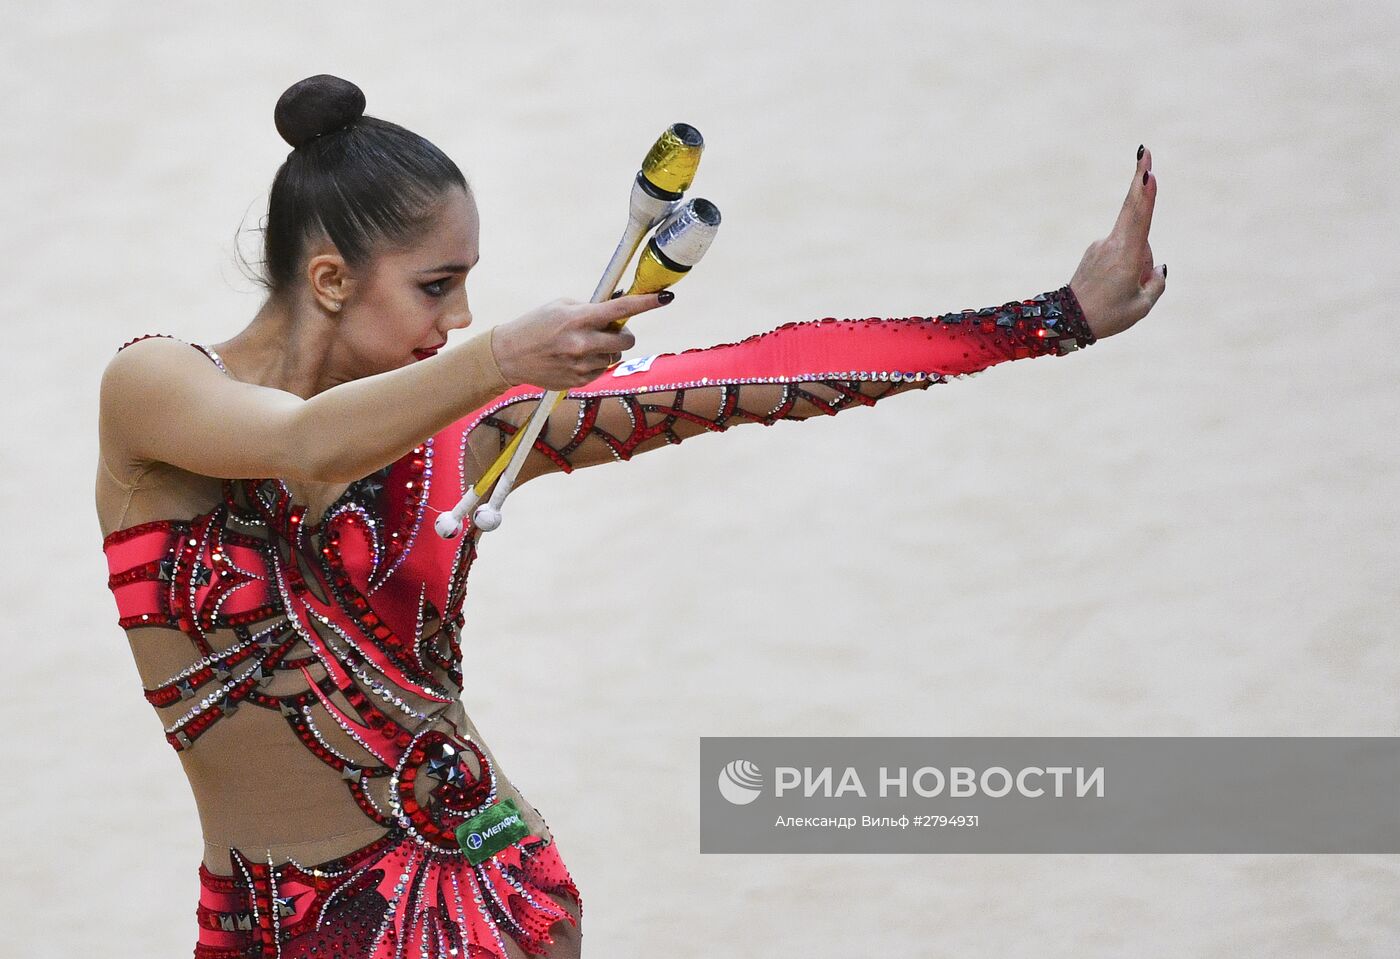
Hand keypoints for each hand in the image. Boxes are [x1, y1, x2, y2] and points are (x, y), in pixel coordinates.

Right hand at [491, 292, 670, 388]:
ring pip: (615, 358)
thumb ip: (590, 308)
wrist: (509, 355)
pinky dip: (596, 364)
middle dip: (624, 335)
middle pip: (626, 341)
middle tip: (612, 332)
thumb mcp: (560, 307)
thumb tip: (619, 307)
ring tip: (583, 346)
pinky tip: (576, 359)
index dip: (646, 303)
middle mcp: (582, 343)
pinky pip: (602, 371)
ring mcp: (581, 365)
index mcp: (578, 318)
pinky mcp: (579, 381)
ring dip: (607, 351)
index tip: (665, 298)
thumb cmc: (535, 325)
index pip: (620, 309)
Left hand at [1068, 146, 1166, 338]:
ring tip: (1123, 292)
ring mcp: (1101, 245)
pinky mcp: (1095, 251)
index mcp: (1126, 255)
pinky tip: (1115, 287)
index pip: (1139, 218)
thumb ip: (1156, 282)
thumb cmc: (1107, 316)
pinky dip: (1126, 266)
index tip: (1147, 171)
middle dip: (1140, 180)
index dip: (1145, 193)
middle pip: (1131, 208)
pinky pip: (1121, 253)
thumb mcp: (1142, 305)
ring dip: (1137, 264)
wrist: (1067, 322)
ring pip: (1133, 245)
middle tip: (1144, 150)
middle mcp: (1113, 244)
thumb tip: (1156, 266)